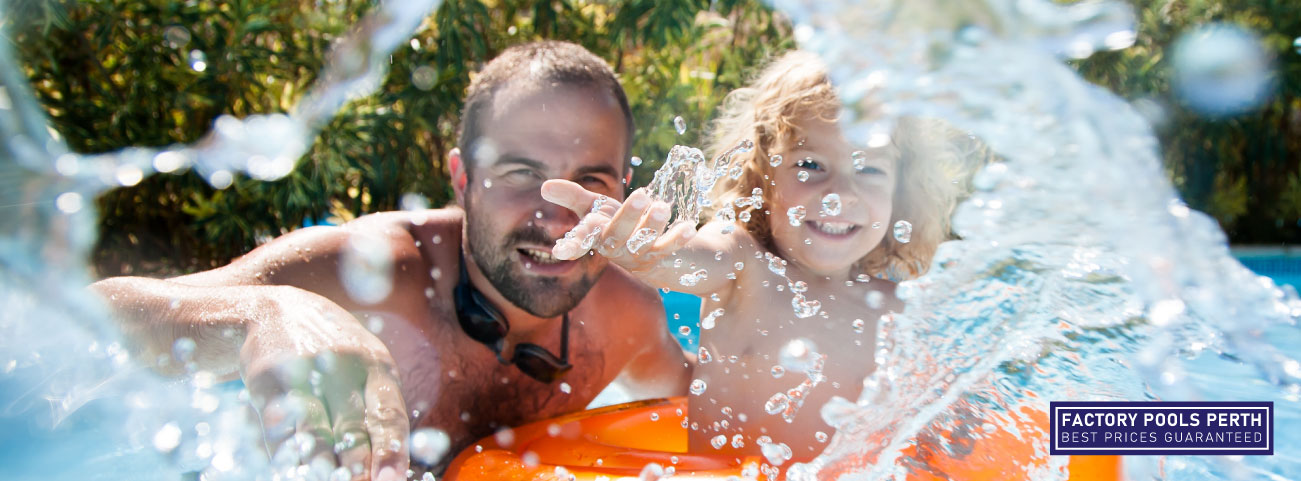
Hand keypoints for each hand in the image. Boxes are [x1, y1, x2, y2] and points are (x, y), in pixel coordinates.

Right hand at [240, 287, 407, 480]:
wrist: (275, 310)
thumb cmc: (334, 355)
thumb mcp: (365, 369)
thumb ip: (378, 413)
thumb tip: (392, 469)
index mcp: (377, 366)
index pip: (388, 414)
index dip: (390, 450)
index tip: (392, 480)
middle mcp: (343, 365)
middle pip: (352, 427)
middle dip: (357, 466)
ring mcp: (303, 370)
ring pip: (314, 429)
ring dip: (321, 465)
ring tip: (326, 479)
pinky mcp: (266, 378)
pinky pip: (278, 425)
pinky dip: (285, 454)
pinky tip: (291, 469)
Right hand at [541, 180, 696, 271]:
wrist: (651, 254)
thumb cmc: (617, 224)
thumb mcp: (595, 208)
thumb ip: (573, 197)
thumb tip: (544, 186)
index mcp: (597, 236)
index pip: (582, 241)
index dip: (572, 244)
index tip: (560, 250)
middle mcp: (616, 249)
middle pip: (618, 235)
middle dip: (628, 216)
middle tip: (640, 195)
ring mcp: (638, 255)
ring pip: (644, 242)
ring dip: (654, 225)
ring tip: (664, 206)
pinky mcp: (660, 257)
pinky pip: (669, 249)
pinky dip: (678, 239)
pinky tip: (689, 227)